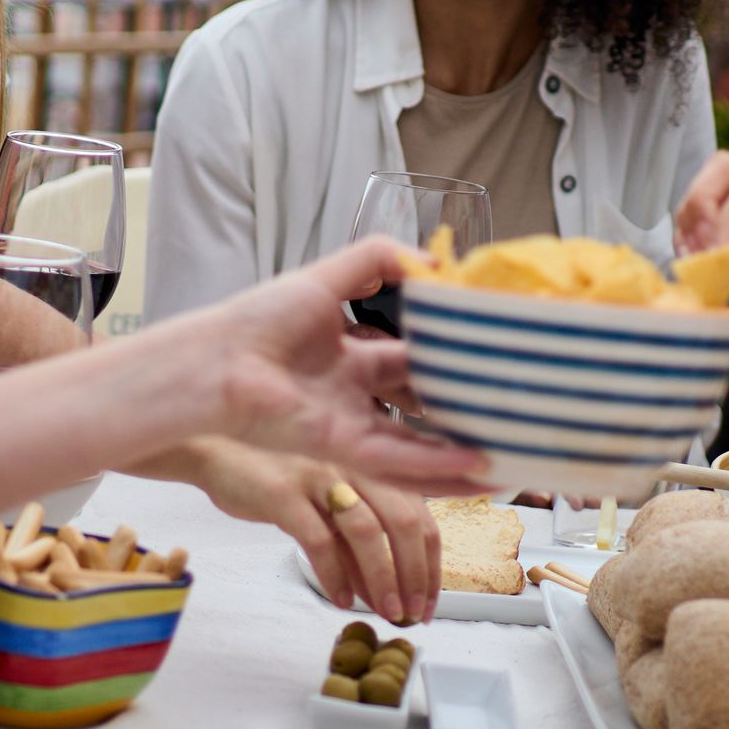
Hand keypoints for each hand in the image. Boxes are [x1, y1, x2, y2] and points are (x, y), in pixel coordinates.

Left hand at [146, 242, 491, 496]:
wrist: (217, 361)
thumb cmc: (260, 318)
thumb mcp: (330, 274)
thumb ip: (381, 259)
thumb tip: (437, 264)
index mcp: (352, 352)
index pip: (414, 355)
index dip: (450, 356)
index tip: (490, 354)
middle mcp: (356, 391)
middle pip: (422, 403)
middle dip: (463, 410)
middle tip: (511, 410)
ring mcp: (351, 423)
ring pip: (419, 444)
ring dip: (461, 453)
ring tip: (509, 459)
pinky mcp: (343, 448)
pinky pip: (399, 461)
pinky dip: (437, 467)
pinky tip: (476, 469)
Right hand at [192, 445, 440, 621]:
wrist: (218, 450)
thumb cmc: (279, 476)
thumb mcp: (328, 504)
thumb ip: (356, 541)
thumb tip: (383, 591)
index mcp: (372, 464)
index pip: (422, 516)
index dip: (430, 564)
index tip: (428, 600)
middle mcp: (354, 464)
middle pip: (404, 522)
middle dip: (415, 575)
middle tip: (411, 612)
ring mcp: (320, 475)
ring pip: (367, 531)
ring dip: (382, 579)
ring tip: (384, 611)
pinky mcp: (284, 492)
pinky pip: (319, 540)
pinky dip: (334, 576)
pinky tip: (339, 599)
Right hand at [676, 155, 728, 379]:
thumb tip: (727, 262)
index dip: (724, 219)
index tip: (715, 259)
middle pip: (727, 174)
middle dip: (700, 205)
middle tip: (695, 251)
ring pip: (721, 200)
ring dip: (698, 225)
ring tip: (694, 265)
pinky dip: (709, 250)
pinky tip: (708, 276)